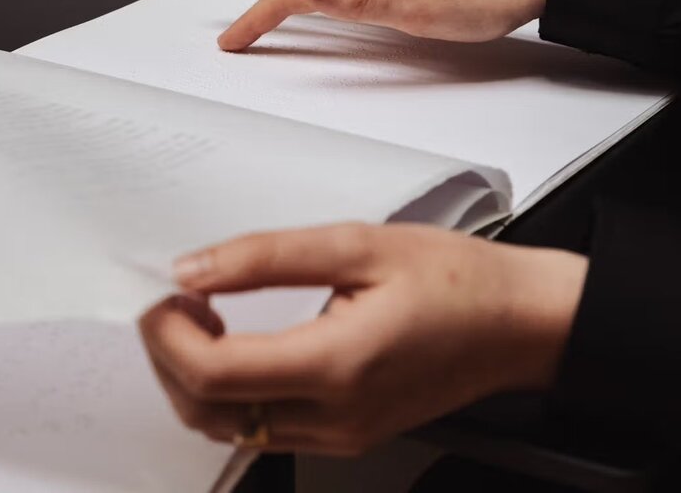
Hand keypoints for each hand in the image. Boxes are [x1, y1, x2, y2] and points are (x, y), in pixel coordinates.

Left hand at [140, 223, 586, 454]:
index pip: (212, 374)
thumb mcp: (358, 245)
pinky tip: (237, 343)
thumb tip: (193, 269)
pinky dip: (228, 391)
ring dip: (194, 376)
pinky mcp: (345, 435)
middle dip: (168, 355)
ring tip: (203, 316)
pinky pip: (260, 427)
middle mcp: (333, 417)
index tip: (162, 294)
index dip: (167, 335)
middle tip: (175, 300)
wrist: (518, 324)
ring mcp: (339, 435)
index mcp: (337, 366)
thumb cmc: (456, 281)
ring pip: (226, 427)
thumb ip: (265, 258)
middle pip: (206, 410)